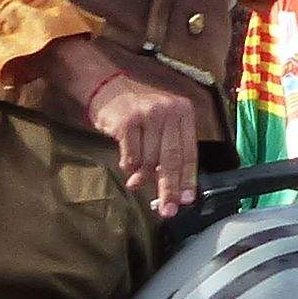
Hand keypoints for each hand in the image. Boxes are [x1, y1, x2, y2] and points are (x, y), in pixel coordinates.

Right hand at [86, 72, 201, 214]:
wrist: (107, 89)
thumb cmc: (138, 112)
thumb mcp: (161, 127)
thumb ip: (167, 154)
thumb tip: (173, 192)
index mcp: (184, 112)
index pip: (189, 152)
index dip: (187, 180)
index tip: (186, 200)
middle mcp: (169, 111)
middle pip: (172, 159)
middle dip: (169, 188)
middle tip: (167, 209)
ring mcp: (148, 114)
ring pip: (149, 160)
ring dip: (142, 176)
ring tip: (135, 180)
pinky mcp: (128, 121)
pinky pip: (131, 156)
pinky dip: (128, 166)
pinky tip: (126, 165)